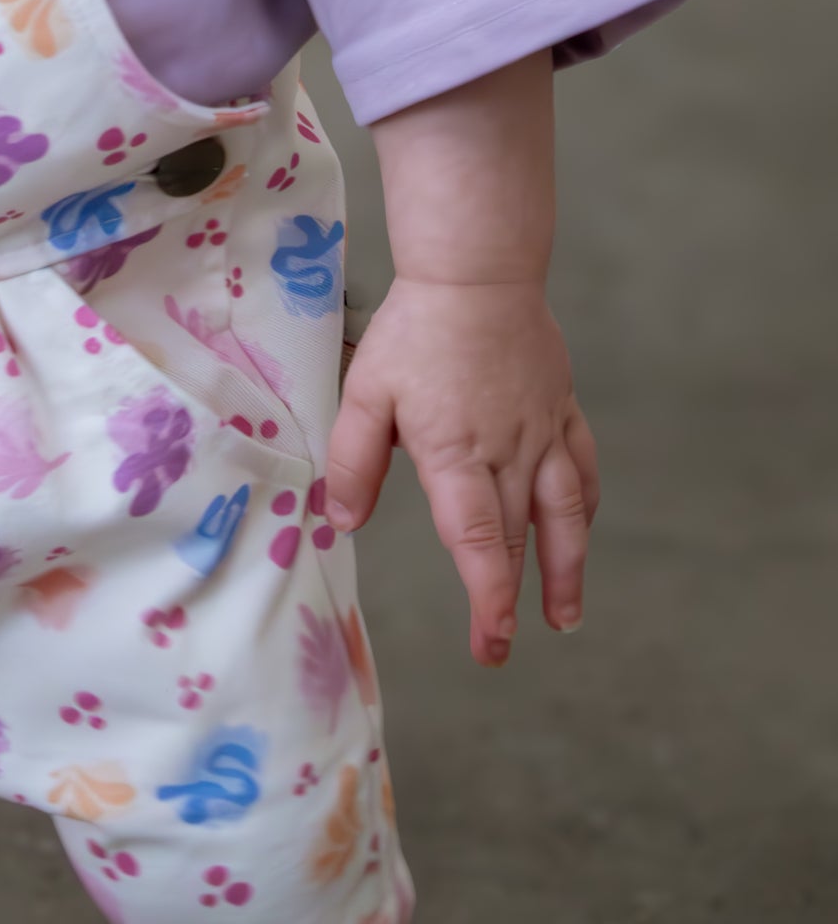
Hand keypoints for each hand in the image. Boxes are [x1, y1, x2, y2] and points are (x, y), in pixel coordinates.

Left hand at [324, 277, 598, 665]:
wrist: (478, 274)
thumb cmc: (415, 332)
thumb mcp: (366, 392)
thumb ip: (352, 461)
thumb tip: (341, 521)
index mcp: (457, 455)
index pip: (479, 542)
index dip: (488, 597)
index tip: (491, 641)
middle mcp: (509, 454)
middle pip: (518, 541)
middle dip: (511, 601)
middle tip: (500, 649)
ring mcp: (542, 434)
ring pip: (564, 516)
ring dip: (566, 570)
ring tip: (565, 617)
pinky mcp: (561, 411)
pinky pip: (580, 470)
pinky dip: (582, 507)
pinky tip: (578, 529)